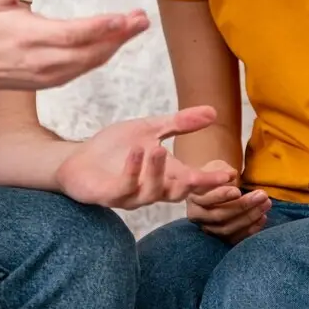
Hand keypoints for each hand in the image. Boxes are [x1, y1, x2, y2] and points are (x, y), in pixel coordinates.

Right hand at [0, 0, 148, 93]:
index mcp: (30, 37)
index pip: (72, 34)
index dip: (100, 28)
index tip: (123, 18)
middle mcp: (43, 60)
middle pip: (89, 51)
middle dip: (119, 36)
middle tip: (142, 20)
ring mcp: (49, 74)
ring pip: (90, 62)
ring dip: (116, 46)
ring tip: (136, 27)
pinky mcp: (52, 82)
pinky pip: (84, 69)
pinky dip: (103, 55)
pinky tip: (116, 42)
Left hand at [55, 107, 235, 208]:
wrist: (77, 159)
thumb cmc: (115, 148)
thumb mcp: (150, 129)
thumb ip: (180, 123)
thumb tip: (214, 112)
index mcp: (165, 176)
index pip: (193, 181)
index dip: (212, 181)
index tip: (231, 175)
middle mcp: (151, 189)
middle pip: (179, 194)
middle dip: (194, 187)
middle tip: (206, 176)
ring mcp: (130, 195)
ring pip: (151, 191)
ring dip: (156, 171)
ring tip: (158, 149)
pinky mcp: (108, 195)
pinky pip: (124, 187)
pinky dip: (132, 170)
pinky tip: (136, 153)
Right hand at [186, 159, 270, 244]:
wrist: (213, 188)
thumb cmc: (215, 176)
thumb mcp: (217, 167)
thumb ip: (222, 170)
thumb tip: (232, 175)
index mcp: (193, 197)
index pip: (206, 199)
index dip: (222, 196)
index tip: (238, 190)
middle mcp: (197, 215)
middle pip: (219, 215)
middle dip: (243, 206)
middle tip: (262, 195)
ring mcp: (208, 228)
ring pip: (227, 229)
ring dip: (249, 217)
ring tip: (266, 204)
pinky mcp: (220, 238)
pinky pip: (235, 238)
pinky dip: (250, 230)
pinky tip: (263, 217)